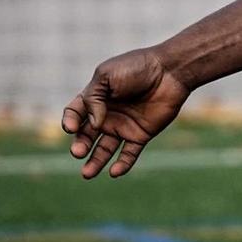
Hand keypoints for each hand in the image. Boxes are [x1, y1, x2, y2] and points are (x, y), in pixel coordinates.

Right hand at [61, 49, 191, 179]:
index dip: (70, 121)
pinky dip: (122, 165)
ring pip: (104, 150)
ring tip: (87, 174)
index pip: (74, 114)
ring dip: (95, 162)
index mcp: (95, 98)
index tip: (72, 127)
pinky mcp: (141, 134)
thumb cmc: (137, 68)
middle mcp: (107, 115)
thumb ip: (93, 99)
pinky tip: (114, 172)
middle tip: (78, 152)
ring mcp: (123, 126)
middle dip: (80, 145)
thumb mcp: (107, 76)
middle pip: (86, 136)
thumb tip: (93, 124)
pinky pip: (129, 154)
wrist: (171, 70)